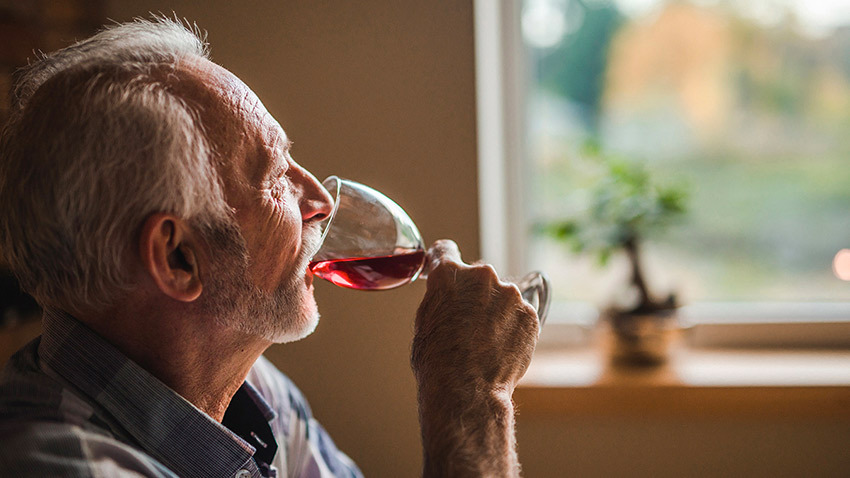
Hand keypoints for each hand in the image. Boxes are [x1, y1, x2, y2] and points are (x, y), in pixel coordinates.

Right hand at [410, 240, 537, 476]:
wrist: (467, 391)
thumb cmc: (438, 362)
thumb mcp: (425, 322)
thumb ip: (439, 298)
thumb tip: (449, 297)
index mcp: (448, 274)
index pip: (445, 251)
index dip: (443, 260)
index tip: (446, 267)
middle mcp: (482, 276)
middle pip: (477, 276)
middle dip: (473, 292)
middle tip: (467, 322)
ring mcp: (510, 294)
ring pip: (502, 296)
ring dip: (496, 311)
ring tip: (485, 342)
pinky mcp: (530, 314)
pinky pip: (519, 315)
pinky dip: (512, 327)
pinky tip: (501, 348)